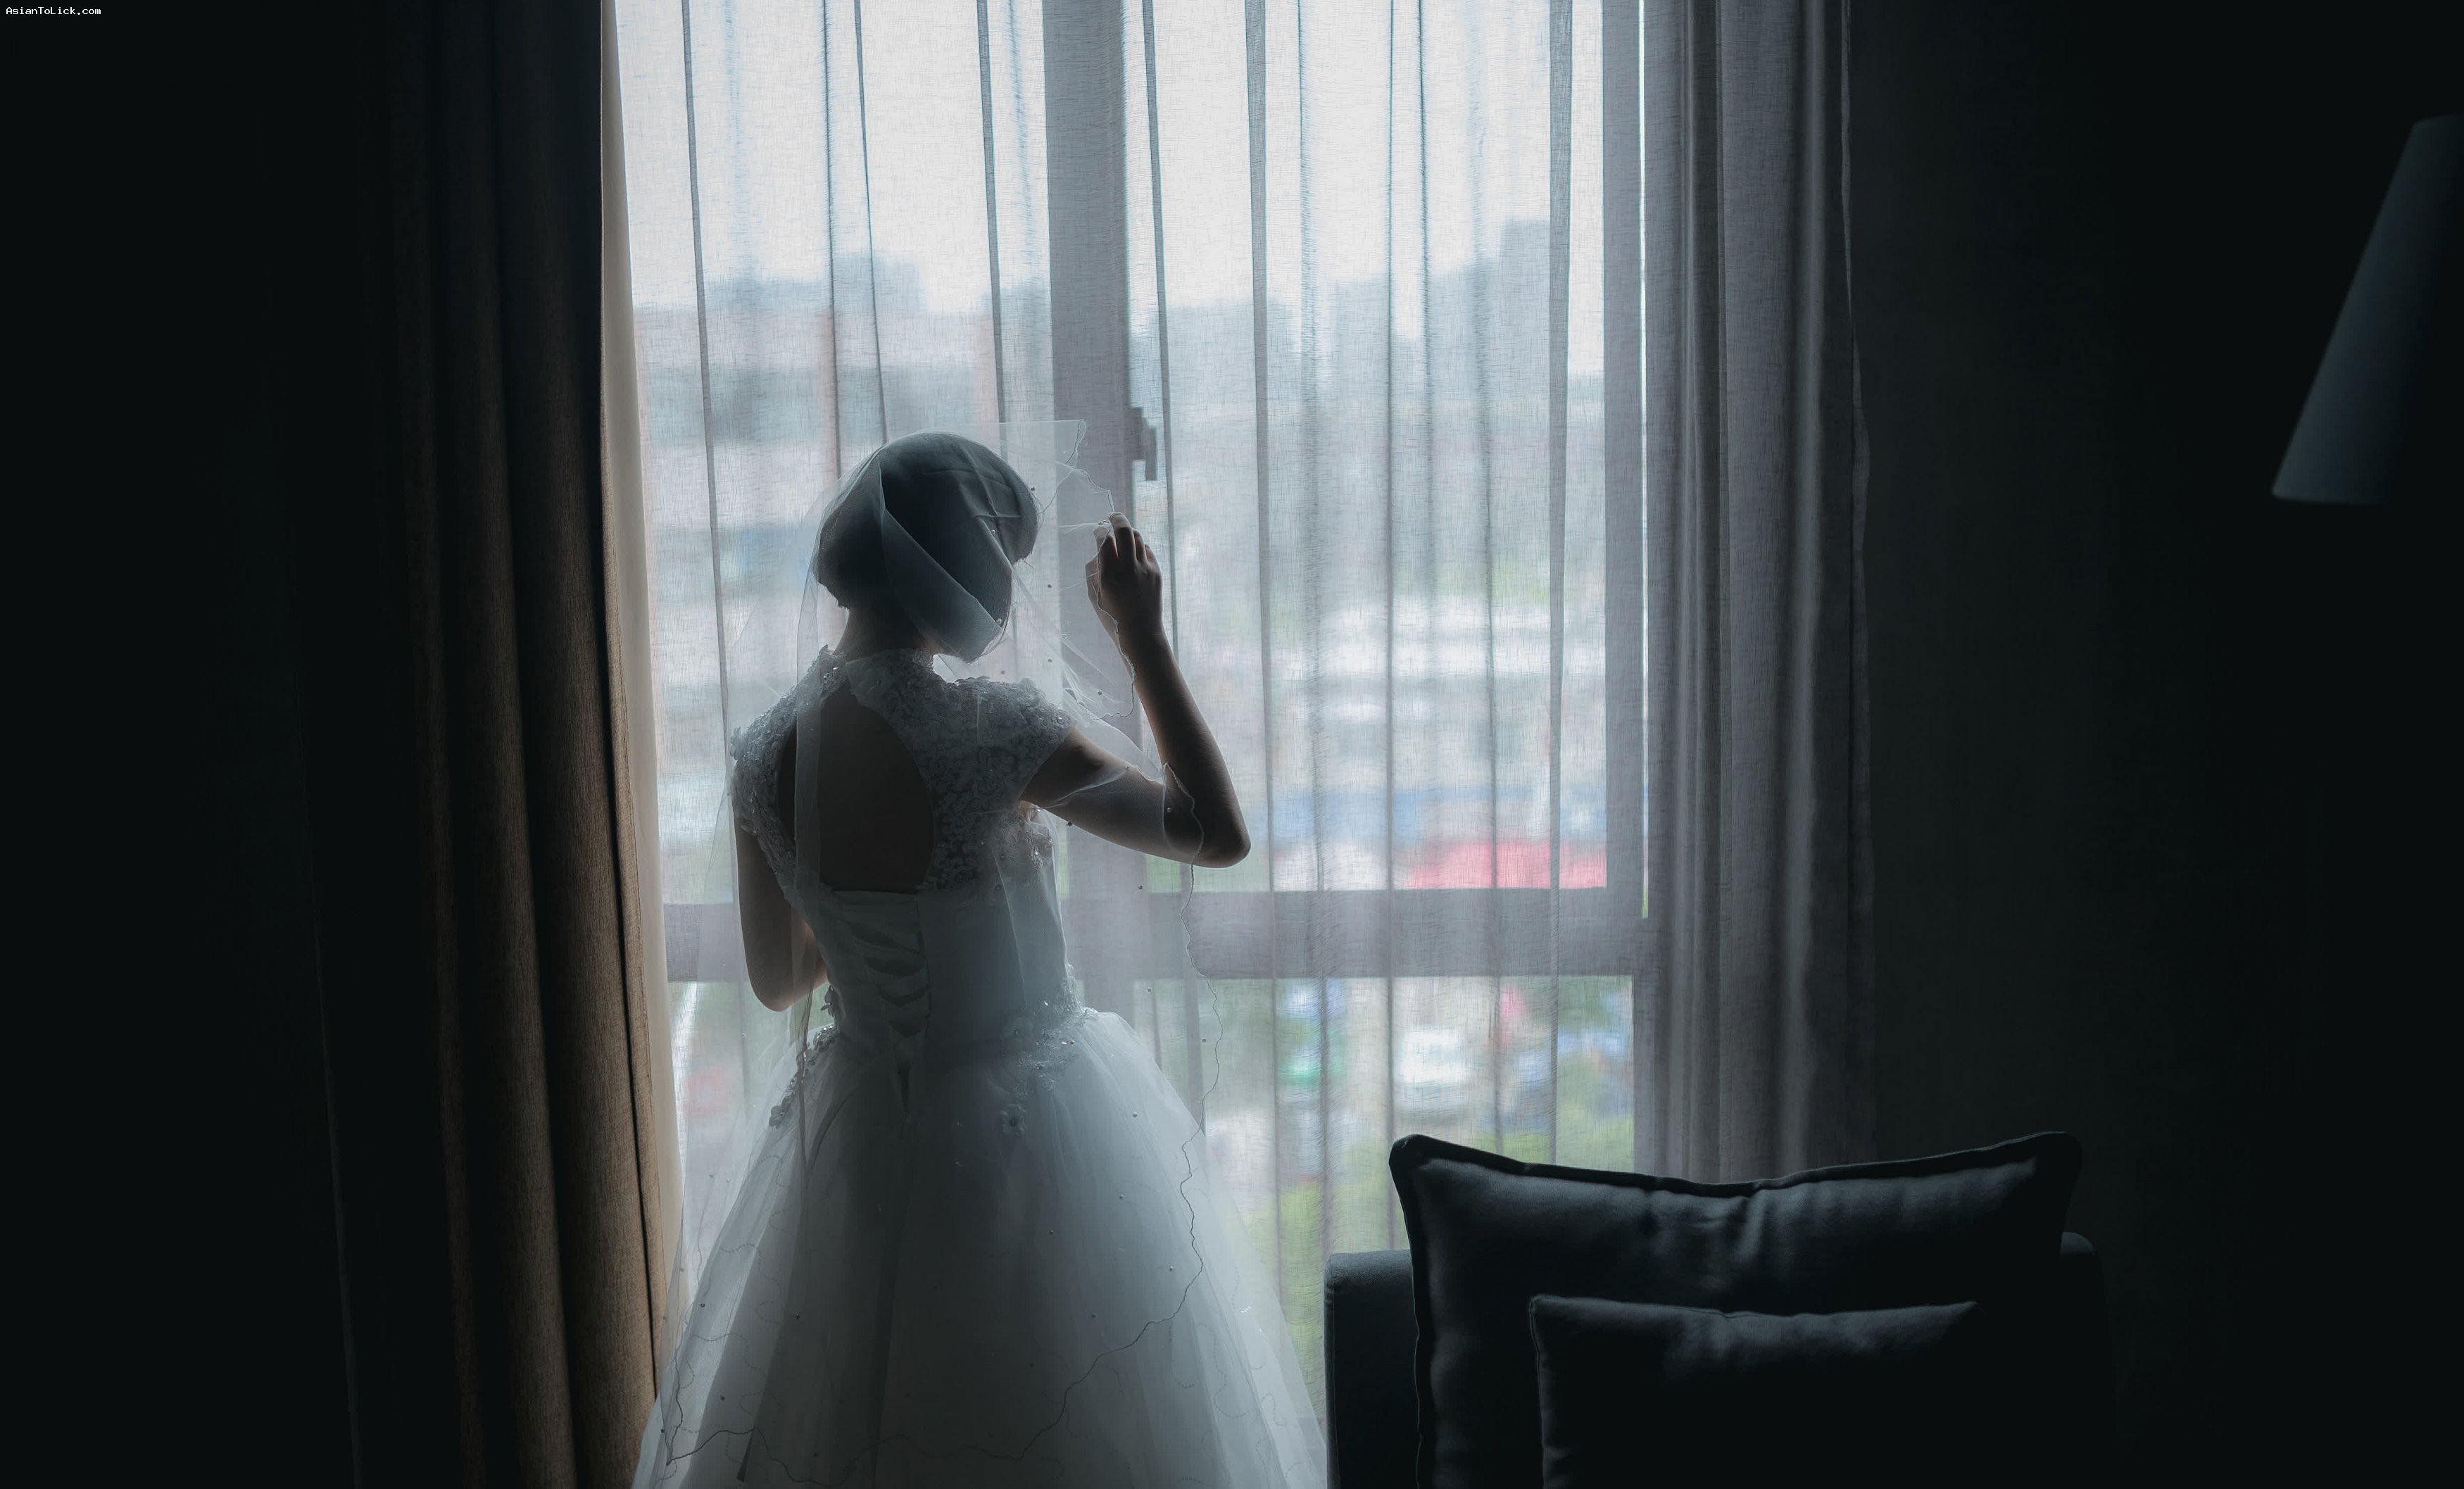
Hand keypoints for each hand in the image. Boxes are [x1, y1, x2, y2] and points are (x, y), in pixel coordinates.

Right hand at [1085, 511, 1164, 651]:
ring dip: (1128, 533)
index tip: (1098, 531)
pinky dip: (1139, 548)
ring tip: (1122, 535)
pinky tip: (1133, 554)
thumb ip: (1093, 571)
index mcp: (1109, 577)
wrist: (1141, 633)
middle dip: (1117, 519)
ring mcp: (1145, 570)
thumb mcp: (1094, 596)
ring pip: (1138, 538)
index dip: (1100, 532)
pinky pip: (1147, 551)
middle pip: (1124, 531)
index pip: (1104, 541)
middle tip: (1112, 516)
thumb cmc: (1112, 616)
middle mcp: (1129, 570)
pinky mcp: (1156, 572)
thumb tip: (1099, 550)